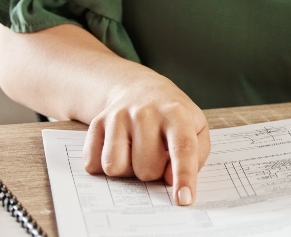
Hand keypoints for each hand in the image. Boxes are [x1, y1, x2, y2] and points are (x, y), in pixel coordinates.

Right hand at [82, 71, 210, 205]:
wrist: (140, 89)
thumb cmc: (172, 117)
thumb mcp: (197, 128)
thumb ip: (195, 156)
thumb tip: (169, 179)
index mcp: (175, 113)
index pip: (182, 148)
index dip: (183, 176)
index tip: (184, 200)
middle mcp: (144, 112)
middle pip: (146, 168)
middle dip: (153, 171)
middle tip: (156, 154)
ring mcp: (117, 116)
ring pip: (116, 167)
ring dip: (128, 170)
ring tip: (137, 153)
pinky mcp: (96, 124)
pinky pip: (94, 164)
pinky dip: (105, 166)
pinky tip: (118, 150)